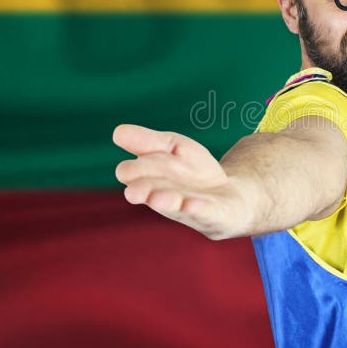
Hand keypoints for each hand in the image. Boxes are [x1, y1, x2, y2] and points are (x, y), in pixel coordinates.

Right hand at [113, 124, 244, 239]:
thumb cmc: (193, 172)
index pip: (131, 172)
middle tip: (136, 190)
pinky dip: (196, 208)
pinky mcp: (211, 215)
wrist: (229, 197)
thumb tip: (117, 132)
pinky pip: (202, 213)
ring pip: (171, 205)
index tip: (143, 155)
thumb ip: (148, 141)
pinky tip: (192, 204)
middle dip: (143, 186)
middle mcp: (164, 196)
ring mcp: (187, 207)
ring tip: (160, 197)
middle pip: (147, 190)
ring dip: (165, 200)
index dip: (137, 164)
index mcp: (149, 179)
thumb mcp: (173, 148)